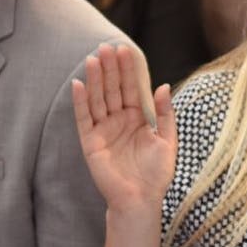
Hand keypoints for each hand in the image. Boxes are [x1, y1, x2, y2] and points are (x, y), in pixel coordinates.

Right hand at [71, 44, 175, 215]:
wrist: (142, 200)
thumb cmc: (156, 173)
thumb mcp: (167, 140)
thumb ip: (164, 113)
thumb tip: (163, 86)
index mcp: (137, 118)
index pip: (131, 88)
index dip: (128, 70)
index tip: (125, 49)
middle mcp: (118, 121)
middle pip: (113, 90)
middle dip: (110, 69)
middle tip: (106, 47)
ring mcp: (103, 130)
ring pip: (98, 99)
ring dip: (95, 79)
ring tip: (93, 58)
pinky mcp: (91, 142)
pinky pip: (84, 119)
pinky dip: (81, 102)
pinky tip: (78, 84)